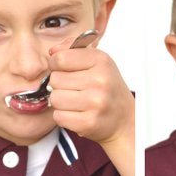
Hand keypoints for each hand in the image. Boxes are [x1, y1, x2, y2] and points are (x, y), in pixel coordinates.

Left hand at [47, 35, 135, 175]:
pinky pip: (59, 117)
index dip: (57, 66)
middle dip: (59, 87)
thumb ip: (74, 53)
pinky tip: (78, 116)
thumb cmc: (107, 91)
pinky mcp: (89, 122)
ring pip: (55, 99)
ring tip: (78, 104)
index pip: (60, 57)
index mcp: (101, 60)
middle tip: (75, 92)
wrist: (124, 123)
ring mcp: (96, 102)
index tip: (65, 71)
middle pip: (55, 80)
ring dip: (61, 104)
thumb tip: (50, 51)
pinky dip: (64, 118)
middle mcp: (100, 80)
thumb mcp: (97, 64)